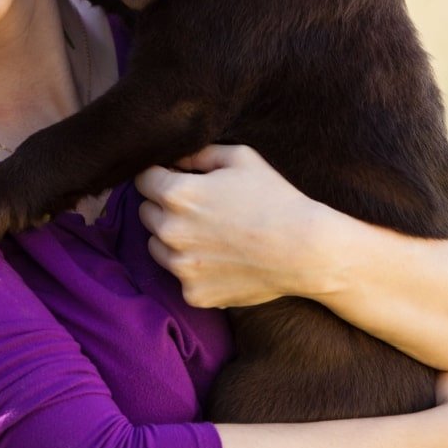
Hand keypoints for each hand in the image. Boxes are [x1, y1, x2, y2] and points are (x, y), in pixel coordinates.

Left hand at [134, 144, 333, 307]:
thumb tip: (175, 159)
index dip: (159, 176)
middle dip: (164, 207)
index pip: (142, 180)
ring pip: (156, 247)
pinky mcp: (193, 294)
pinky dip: (194, 268)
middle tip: (198, 208)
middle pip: (146, 213)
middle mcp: (170, 232)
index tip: (175, 179)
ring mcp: (180, 267)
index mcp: (177, 194)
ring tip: (210, 234)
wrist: (305, 251)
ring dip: (172, 239)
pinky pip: (180, 276)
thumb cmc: (275, 198)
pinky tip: (222, 260)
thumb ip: (199, 153)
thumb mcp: (240, 158)